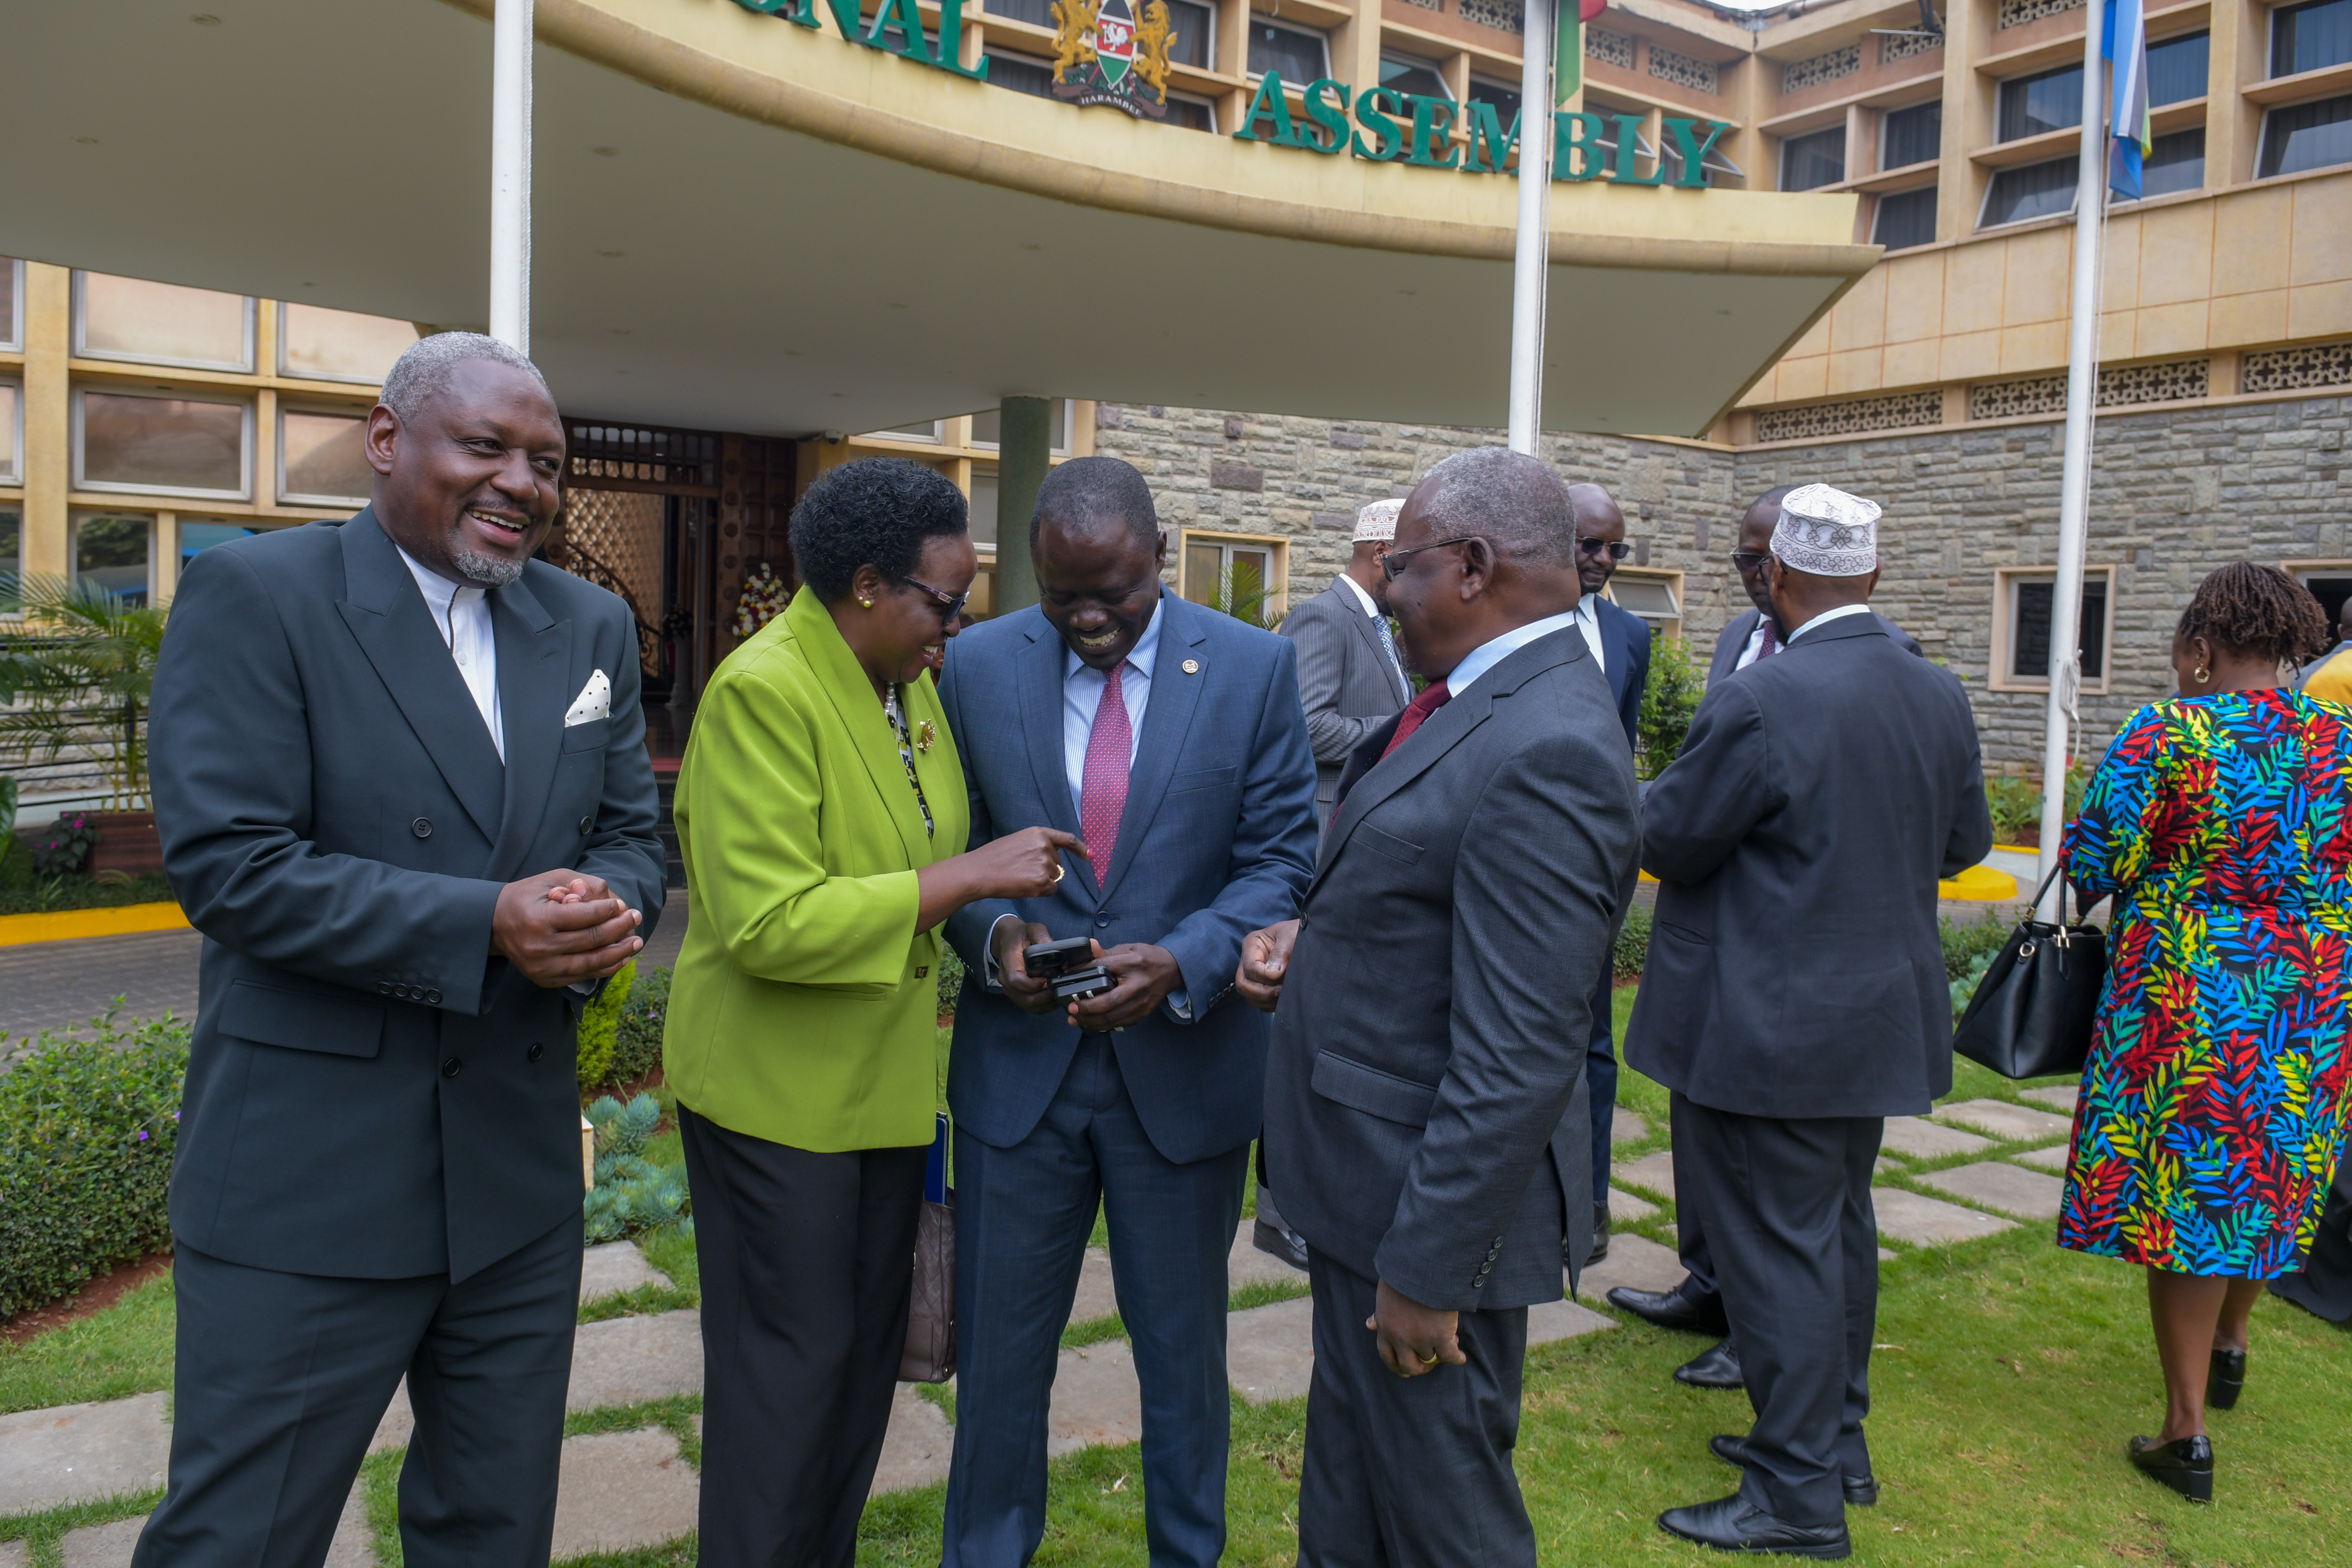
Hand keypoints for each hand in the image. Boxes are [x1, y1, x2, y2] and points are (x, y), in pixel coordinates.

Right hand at [493, 871, 643, 987]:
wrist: (494, 925)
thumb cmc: (528, 897)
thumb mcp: (552, 880)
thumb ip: (583, 884)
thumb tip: (614, 901)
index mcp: (539, 919)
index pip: (585, 917)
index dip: (609, 910)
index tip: (622, 904)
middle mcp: (540, 947)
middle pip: (592, 940)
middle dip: (620, 928)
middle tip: (636, 917)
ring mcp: (543, 968)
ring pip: (591, 963)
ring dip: (619, 953)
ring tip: (636, 942)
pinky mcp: (546, 980)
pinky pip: (583, 976)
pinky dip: (605, 968)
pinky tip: (621, 957)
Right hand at [964, 827, 1088, 900]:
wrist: (979, 871)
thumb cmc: (994, 857)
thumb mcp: (1018, 841)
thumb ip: (1037, 845)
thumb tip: (1054, 860)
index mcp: (1039, 833)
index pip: (1067, 839)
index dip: (1081, 848)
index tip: (1090, 855)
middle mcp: (1045, 846)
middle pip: (1057, 864)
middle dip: (1046, 869)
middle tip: (1022, 870)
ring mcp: (1045, 864)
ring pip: (1054, 878)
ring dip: (1042, 881)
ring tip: (1020, 877)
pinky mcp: (1042, 881)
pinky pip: (1051, 889)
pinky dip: (1041, 891)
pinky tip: (1024, 886)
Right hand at [991, 918, 1060, 1015]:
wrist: (1008, 940)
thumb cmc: (1021, 935)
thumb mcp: (1032, 929)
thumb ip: (1041, 936)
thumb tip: (1052, 946)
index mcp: (1008, 963)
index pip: (1016, 980)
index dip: (1034, 984)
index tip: (1048, 979)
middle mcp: (1006, 980)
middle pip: (1024, 998)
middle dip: (1044, 997)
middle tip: (1059, 988)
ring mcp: (1011, 989)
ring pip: (1028, 1005)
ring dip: (1045, 1003)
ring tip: (1059, 993)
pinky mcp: (1017, 994)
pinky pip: (1030, 1006)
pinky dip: (1043, 1006)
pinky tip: (1054, 998)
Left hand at [1065, 941, 1181, 1031]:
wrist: (1173, 969)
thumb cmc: (1147, 958)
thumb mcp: (1128, 948)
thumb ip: (1106, 954)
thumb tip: (1083, 958)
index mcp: (1132, 963)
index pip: (1101, 969)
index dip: (1082, 973)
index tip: (1067, 977)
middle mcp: (1138, 984)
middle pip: (1108, 1001)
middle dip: (1086, 1007)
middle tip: (1071, 1008)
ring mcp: (1142, 1001)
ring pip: (1113, 1018)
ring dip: (1091, 1021)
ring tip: (1075, 1019)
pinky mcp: (1144, 1012)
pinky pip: (1120, 1023)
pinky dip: (1104, 1025)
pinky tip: (1091, 1023)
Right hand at [1235, 921, 1298, 1012]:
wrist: (1307, 938)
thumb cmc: (1298, 932)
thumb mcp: (1291, 936)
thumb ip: (1281, 953)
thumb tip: (1273, 974)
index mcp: (1252, 944)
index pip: (1250, 967)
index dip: (1264, 976)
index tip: (1281, 976)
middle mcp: (1248, 960)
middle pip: (1243, 984)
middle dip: (1262, 992)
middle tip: (1281, 991)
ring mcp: (1253, 975)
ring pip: (1249, 996)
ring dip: (1267, 1000)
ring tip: (1286, 994)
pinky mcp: (1262, 986)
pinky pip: (1260, 1002)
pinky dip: (1270, 1004)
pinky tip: (1284, 998)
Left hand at [1367, 1279, 1463, 1378]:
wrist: (1422, 1265)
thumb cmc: (1403, 1274)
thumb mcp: (1385, 1294)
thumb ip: (1380, 1313)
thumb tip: (1369, 1325)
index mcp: (1385, 1326)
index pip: (1387, 1355)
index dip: (1396, 1365)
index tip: (1405, 1370)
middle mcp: (1400, 1337)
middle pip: (1408, 1365)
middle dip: (1418, 1368)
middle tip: (1428, 1365)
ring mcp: (1420, 1338)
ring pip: (1430, 1359)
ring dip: (1439, 1357)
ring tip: (1449, 1348)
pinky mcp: (1441, 1336)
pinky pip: (1450, 1356)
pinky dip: (1456, 1358)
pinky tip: (1460, 1357)